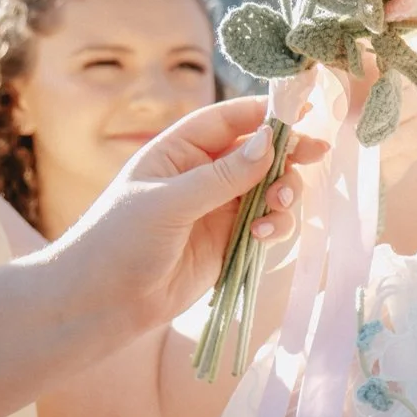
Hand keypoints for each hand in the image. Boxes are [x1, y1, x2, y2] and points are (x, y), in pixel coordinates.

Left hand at [48, 98, 322, 336]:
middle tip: (316, 154)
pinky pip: (266, 223)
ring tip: (279, 206)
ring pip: (269, 188)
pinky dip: (275, 225)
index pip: (229, 120)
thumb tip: (270, 142)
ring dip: (283, 192)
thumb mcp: (167, 203)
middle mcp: (202, 175)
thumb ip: (222, 176)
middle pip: (258, 152)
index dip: (266, 113)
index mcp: (178, 151)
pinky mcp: (229, 242)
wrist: (99, 306)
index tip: (304, 111)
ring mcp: (218, 209)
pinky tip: (263, 236)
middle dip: (287, 153)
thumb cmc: (118, 243)